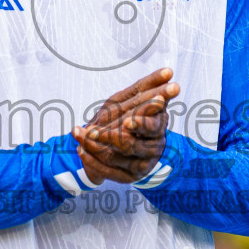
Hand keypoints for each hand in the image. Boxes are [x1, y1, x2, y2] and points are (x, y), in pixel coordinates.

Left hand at [73, 68, 177, 183]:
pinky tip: (80, 149)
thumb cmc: (133, 115)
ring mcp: (140, 165)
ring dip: (95, 145)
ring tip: (81, 133)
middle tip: (92, 132)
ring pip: (116, 157)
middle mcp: (151, 148)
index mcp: (157, 127)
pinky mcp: (127, 177)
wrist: (127, 144)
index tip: (128, 122)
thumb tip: (169, 72)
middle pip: (132, 145)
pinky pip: (107, 171)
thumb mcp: (138, 98)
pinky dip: (92, 160)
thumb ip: (150, 85)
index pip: (152, 127)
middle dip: (111, 138)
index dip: (141, 124)